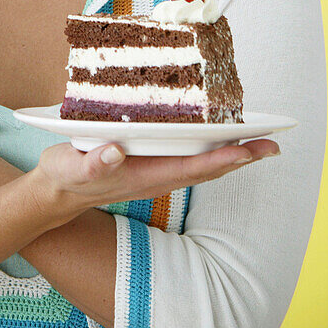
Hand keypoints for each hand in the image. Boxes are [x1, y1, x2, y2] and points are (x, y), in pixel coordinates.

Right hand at [31, 136, 280, 217]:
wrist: (56, 193)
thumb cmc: (66, 177)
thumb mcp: (73, 167)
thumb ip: (94, 161)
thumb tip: (116, 151)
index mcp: (144, 175)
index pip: (192, 167)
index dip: (222, 158)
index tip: (249, 149)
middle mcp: (156, 175)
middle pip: (206, 167)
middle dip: (240, 155)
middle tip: (271, 143)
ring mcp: (154, 171)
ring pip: (200, 163)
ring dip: (230, 152)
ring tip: (256, 139)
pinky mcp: (148, 163)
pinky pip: (186, 157)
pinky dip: (208, 147)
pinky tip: (214, 135)